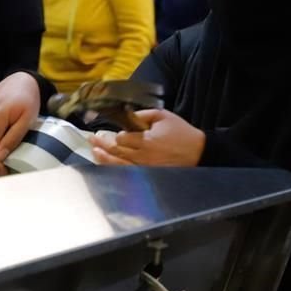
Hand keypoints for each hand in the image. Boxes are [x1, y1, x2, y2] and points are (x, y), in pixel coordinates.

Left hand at [90, 109, 204, 166]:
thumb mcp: (163, 116)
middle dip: (101, 144)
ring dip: (104, 159)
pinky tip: (107, 167)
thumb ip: (143, 114)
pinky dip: (116, 170)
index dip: (115, 134)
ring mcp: (145, 169)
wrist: (199, 153)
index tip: (110, 132)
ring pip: (119, 165)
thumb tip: (126, 114)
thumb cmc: (181, 132)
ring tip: (94, 153)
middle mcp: (143, 157)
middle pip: (116, 151)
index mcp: (146, 140)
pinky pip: (128, 174)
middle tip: (91, 139)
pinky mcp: (149, 176)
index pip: (122, 138)